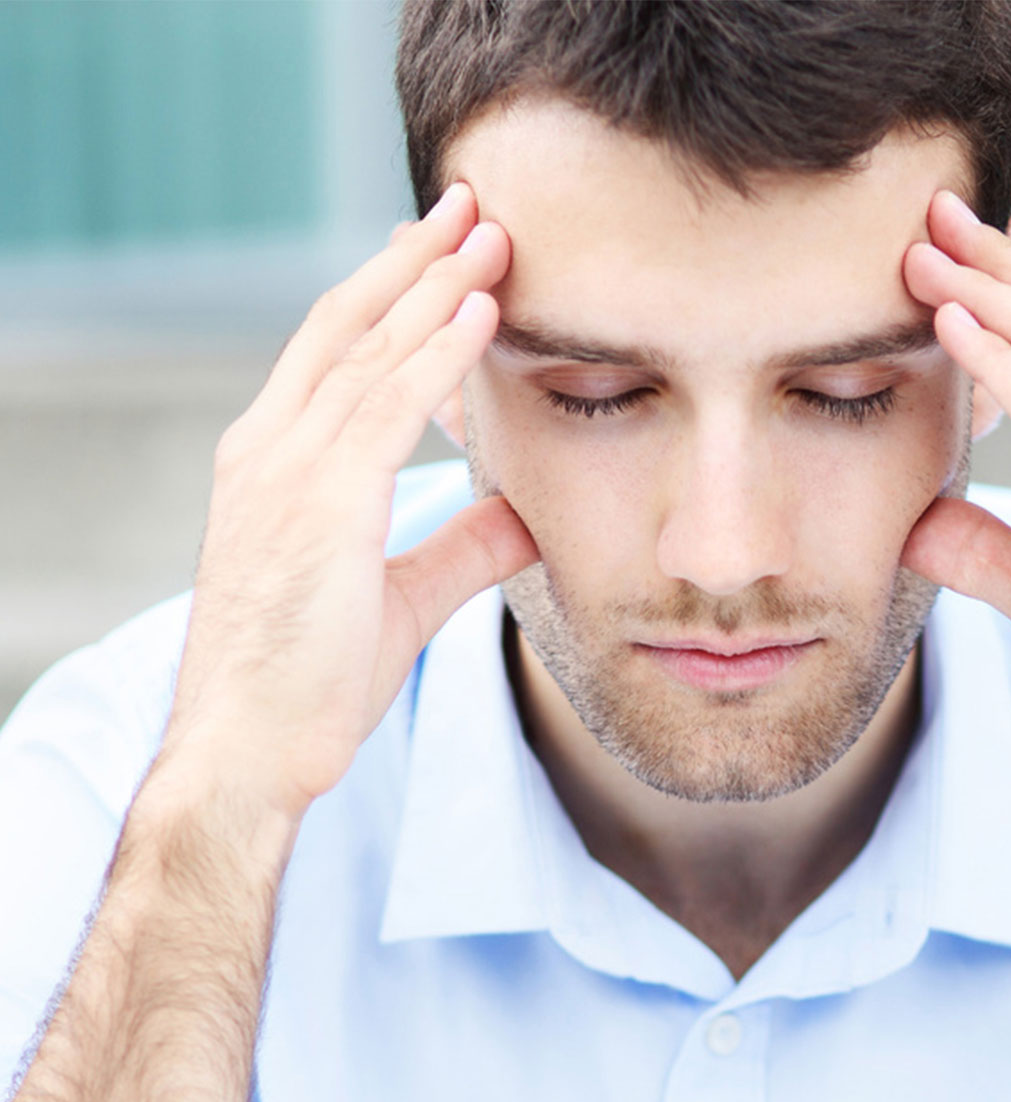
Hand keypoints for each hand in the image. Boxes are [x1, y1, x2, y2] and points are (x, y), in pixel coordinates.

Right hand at [163, 183, 538, 825]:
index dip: (391, 295)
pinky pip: (386, 408)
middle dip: (414, 261)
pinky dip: (435, 355)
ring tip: (495, 235)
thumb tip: (524, 519)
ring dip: (436, 288)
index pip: (333, 353)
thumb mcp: (402, 603)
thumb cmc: (308, 688)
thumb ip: (460, 550)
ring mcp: (285, 472)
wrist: (250, 752)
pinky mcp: (317, 506)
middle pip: (346, 326)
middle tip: (475, 204)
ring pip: (368, 352)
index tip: (445, 250)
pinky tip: (481, 314)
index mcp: (272, 464)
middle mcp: (268, 450)